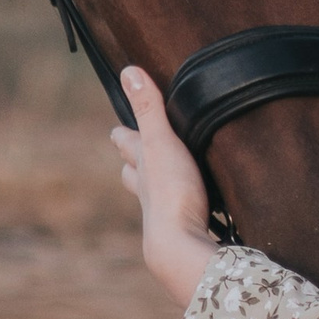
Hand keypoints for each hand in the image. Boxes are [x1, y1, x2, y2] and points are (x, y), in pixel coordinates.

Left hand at [109, 68, 219, 310]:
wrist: (181, 247)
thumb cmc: (171, 192)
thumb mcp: (161, 141)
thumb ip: (149, 109)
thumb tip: (128, 71)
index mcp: (142, 166)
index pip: (126, 144)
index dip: (123, 134)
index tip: (121, 126)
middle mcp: (148, 191)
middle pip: (133, 173)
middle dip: (133, 163)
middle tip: (135, 152)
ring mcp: (164, 214)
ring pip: (154, 197)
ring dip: (157, 188)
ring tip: (164, 181)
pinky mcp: (187, 230)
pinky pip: (184, 215)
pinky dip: (186, 210)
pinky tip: (198, 211)